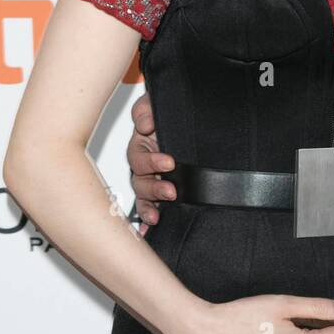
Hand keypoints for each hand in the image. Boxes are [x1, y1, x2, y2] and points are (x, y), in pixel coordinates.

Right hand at [128, 91, 174, 233]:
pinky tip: (148, 228)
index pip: (139, 156)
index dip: (151, 162)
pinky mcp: (160, 192)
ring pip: (143, 196)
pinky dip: (146, 219)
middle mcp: (145, 163)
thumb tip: (144, 125)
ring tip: (158, 214)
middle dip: (154, 188)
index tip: (169, 163)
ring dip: (149, 206)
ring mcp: (152, 179)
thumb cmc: (172, 113)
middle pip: (140, 180)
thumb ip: (148, 109)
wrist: (194, 123)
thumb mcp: (159, 104)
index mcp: (143, 143)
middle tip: (171, 190)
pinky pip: (149, 207)